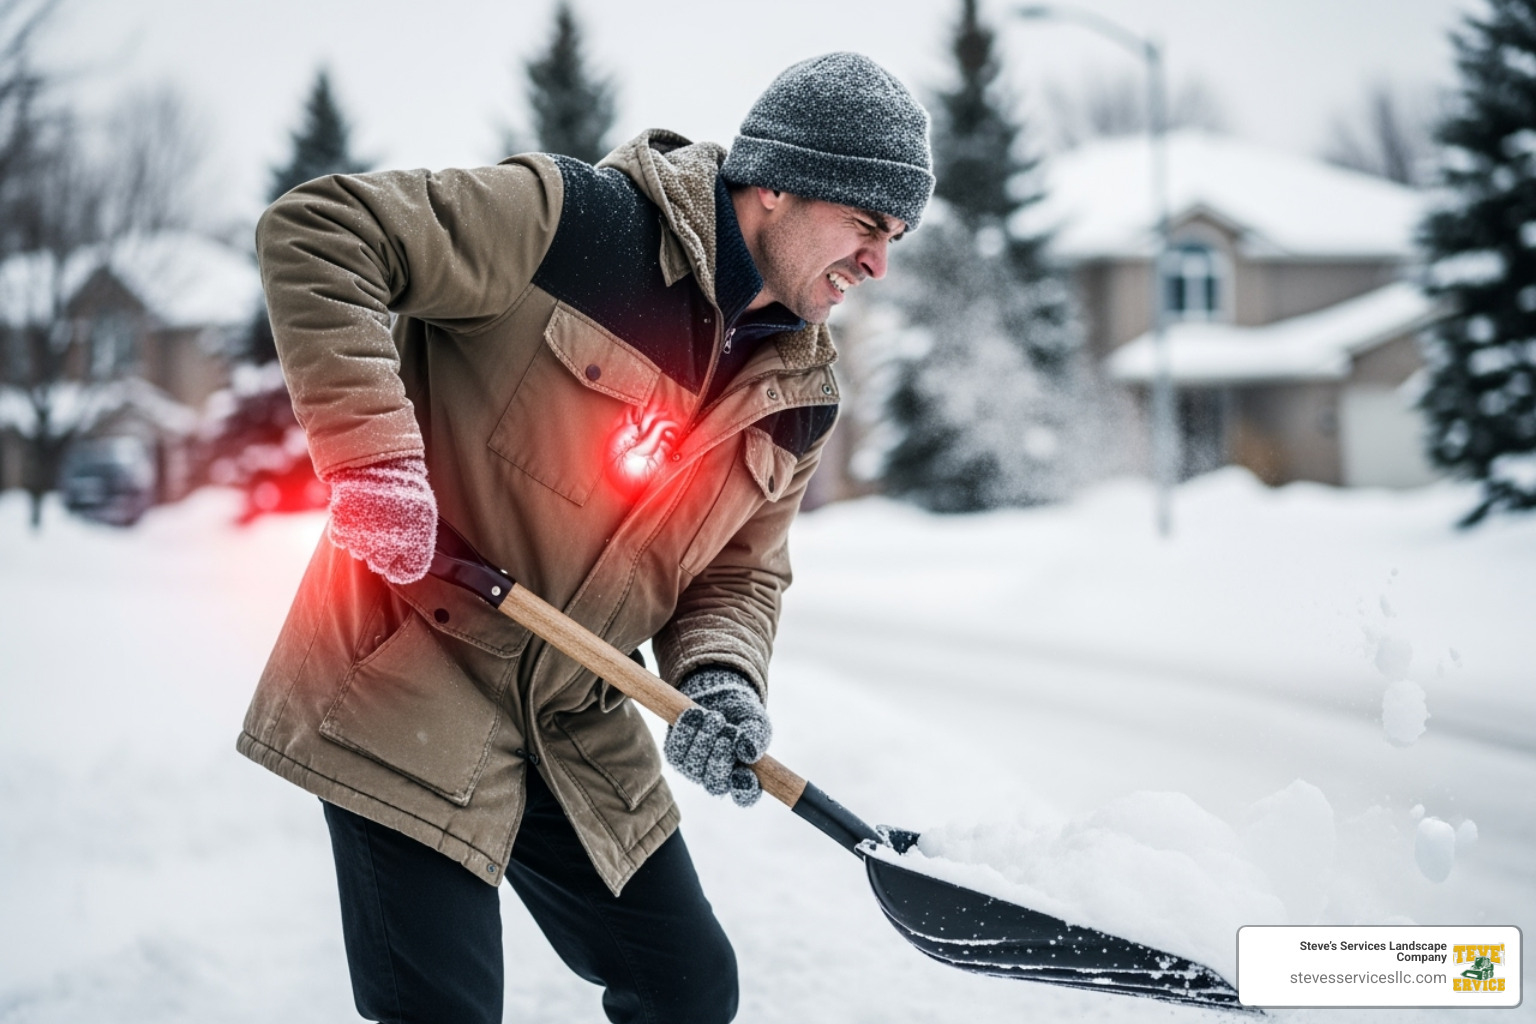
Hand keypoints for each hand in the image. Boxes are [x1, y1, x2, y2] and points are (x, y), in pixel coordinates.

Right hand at [325, 456, 437, 584]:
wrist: (378, 461)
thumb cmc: (404, 486)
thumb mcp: (422, 512)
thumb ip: (417, 539)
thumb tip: (408, 560)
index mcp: (414, 543)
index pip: (407, 572)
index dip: (403, 567)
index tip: (400, 560)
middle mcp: (388, 547)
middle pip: (380, 565)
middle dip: (382, 552)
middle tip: (384, 532)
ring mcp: (363, 538)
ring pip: (360, 552)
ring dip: (363, 539)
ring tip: (370, 516)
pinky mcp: (342, 528)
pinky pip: (342, 539)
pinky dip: (346, 530)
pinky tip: (355, 514)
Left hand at [663, 668, 770, 806]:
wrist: (720, 698)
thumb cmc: (743, 716)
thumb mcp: (756, 723)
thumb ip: (756, 739)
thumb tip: (748, 753)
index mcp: (743, 776)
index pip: (746, 794)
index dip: (745, 789)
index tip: (745, 772)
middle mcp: (718, 779)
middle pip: (715, 784)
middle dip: (720, 759)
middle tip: (727, 736)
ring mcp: (695, 770)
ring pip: (694, 766)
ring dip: (705, 740)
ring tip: (715, 717)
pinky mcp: (676, 756)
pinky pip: (676, 750)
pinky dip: (686, 731)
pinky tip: (696, 714)